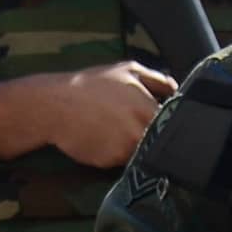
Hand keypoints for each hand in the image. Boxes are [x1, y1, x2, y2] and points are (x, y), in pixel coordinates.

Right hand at [0, 62, 172, 169]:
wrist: (52, 105)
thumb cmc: (91, 85)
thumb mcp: (127, 70)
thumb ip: (159, 80)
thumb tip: (179, 90)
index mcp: (151, 109)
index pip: (175, 125)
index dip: (171, 125)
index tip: (164, 122)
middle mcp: (143, 131)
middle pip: (161, 142)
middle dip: (155, 138)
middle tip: (137, 128)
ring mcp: (127, 149)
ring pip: (143, 153)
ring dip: (136, 147)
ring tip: (116, 132)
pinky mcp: (111, 161)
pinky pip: (123, 161)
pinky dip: (117, 154)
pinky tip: (103, 140)